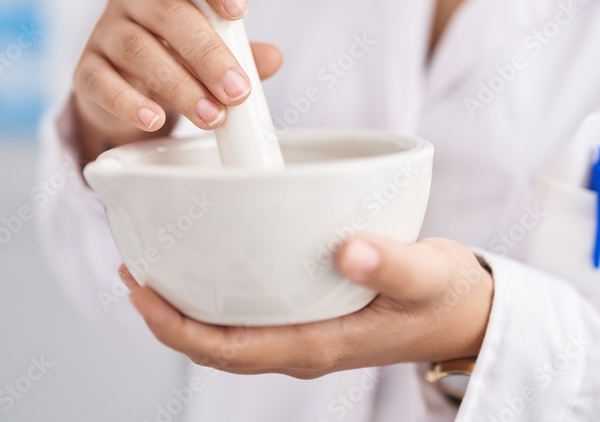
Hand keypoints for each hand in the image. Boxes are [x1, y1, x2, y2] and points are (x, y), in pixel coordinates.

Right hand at [72, 0, 282, 160]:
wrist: (128, 90)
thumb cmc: (177, 53)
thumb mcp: (215, 47)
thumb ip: (244, 50)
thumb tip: (273, 58)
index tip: (239, 9)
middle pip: (168, 12)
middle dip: (208, 55)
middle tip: (237, 90)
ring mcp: (104, 30)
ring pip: (139, 50)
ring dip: (180, 86)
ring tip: (212, 115)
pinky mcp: (86, 70)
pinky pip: (102, 83)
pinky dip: (130, 103)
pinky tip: (154, 119)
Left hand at [119, 235, 494, 378]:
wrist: (468, 312)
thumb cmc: (448, 297)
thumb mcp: (428, 276)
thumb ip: (392, 265)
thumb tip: (348, 249)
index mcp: (319, 345)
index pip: (227, 350)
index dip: (175, 327)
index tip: (141, 291)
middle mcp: (303, 345)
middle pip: (215, 345)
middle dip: (166, 315)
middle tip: (132, 269)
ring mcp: (306, 332)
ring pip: (228, 331)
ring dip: (187, 305)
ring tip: (157, 264)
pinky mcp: (313, 314)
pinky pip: (251, 313)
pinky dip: (220, 293)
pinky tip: (213, 258)